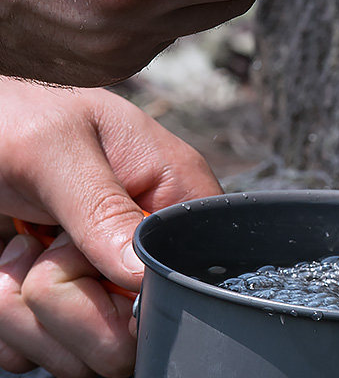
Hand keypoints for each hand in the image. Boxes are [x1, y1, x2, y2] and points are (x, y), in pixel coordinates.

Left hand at [0, 77, 221, 376]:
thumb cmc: (16, 115)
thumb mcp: (56, 149)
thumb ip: (102, 206)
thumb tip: (142, 273)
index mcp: (174, 190)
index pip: (189, 271)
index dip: (139, 290)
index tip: (87, 260)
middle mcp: (148, 241)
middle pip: (134, 331)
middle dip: (69, 307)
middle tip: (40, 245)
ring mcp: (108, 275)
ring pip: (86, 354)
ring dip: (29, 314)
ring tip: (20, 246)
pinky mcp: (69, 300)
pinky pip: (44, 354)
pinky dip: (13, 327)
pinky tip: (9, 269)